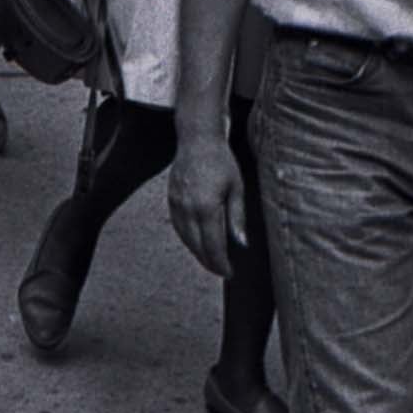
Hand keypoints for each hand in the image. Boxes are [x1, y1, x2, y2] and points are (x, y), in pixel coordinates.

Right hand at [167, 128, 244, 276]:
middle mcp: (188, 209)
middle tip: (222, 271)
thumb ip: (237, 218)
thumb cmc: (222, 162)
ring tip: (210, 260)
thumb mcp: (236, 188)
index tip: (229, 272)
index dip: (220, 263)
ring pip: (186, 238)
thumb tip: (241, 243)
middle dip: (209, 262)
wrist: (197, 140)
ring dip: (198, 252)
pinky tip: (197, 242)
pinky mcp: (171, 199)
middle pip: (197, 246)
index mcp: (206, 207)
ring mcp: (176, 204)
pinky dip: (188, 238)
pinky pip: (178, 226)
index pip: (212, 246)